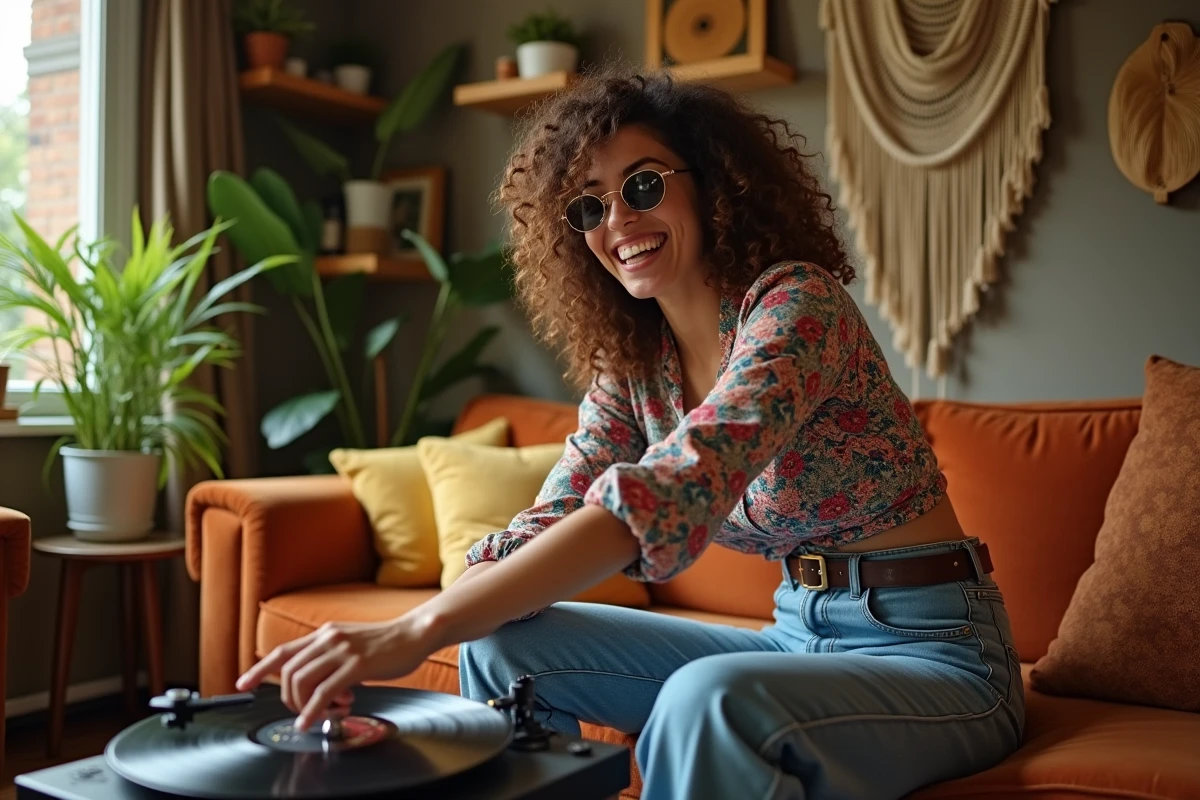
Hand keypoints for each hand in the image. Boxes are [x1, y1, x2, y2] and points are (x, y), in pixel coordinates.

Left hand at [235, 617, 435, 730]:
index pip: (283, 651)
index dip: (259, 669)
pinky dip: (312, 711)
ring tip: (321, 715)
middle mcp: (328, 638)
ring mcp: (342, 650)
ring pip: (303, 682)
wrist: (415, 633)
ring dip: (304, 706)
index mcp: (325, 633)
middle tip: (303, 712)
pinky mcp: (357, 665)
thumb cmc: (387, 643)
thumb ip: (331, 659)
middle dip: (289, 698)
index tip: (243, 685)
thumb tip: (317, 686)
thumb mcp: (351, 644)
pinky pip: (324, 692)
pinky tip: (313, 721)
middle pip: (288, 672)